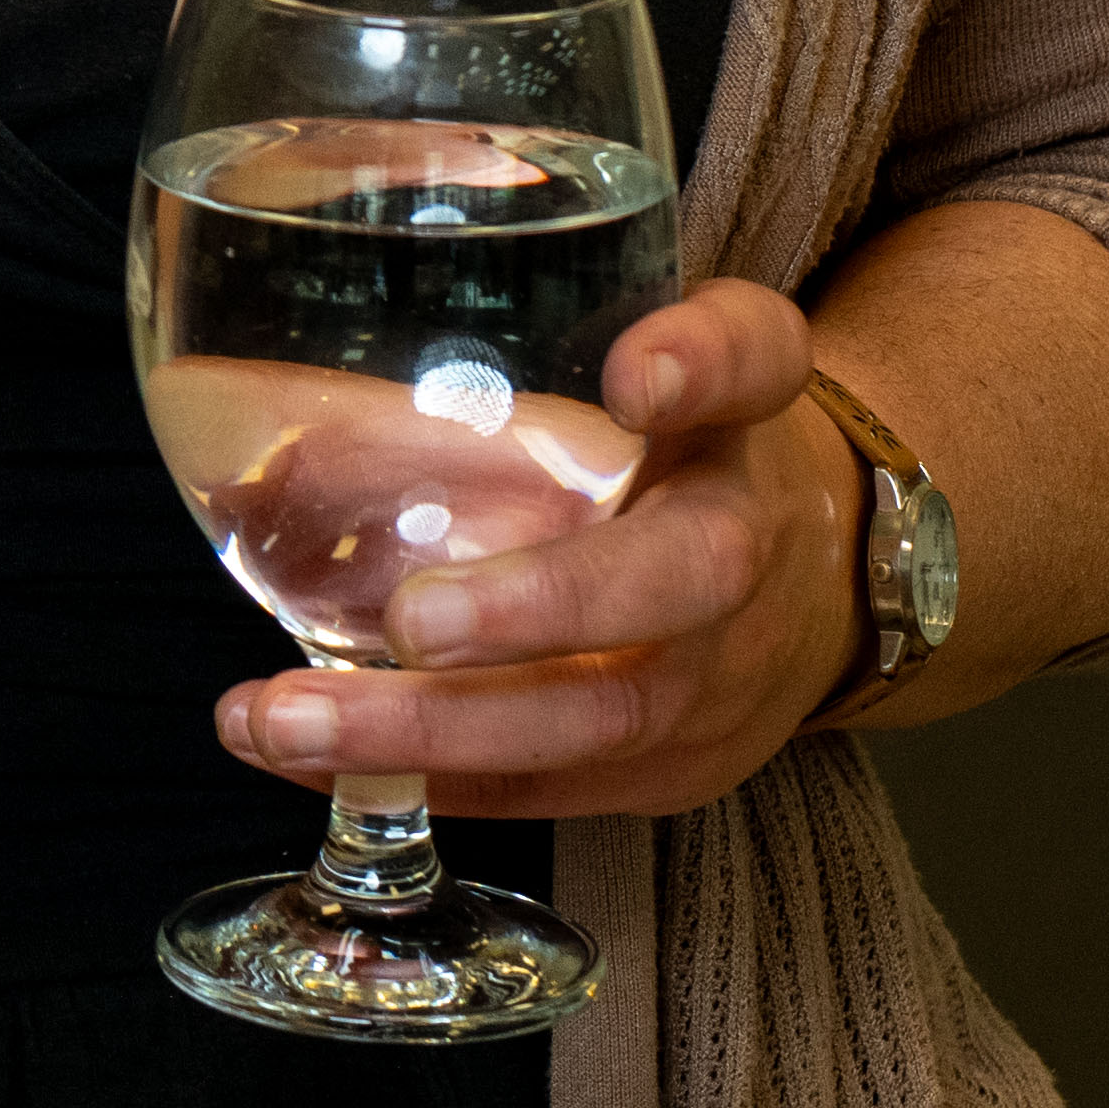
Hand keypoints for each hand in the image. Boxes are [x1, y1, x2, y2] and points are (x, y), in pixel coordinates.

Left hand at [209, 279, 858, 823]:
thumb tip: (358, 320)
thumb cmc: (688, 450)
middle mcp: (748, 553)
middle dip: (542, 609)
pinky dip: (419, 779)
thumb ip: (541, 319)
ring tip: (288, 719)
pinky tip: (300, 758)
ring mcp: (716, 683)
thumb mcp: (654, 353)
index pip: (755, 360)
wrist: (820, 590)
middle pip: (678, 580)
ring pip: (595, 720)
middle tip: (412, 620)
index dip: (702, 363)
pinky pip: (546, 788)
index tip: (634, 377)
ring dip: (433, 731)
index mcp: (740, 420)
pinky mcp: (666, 772)